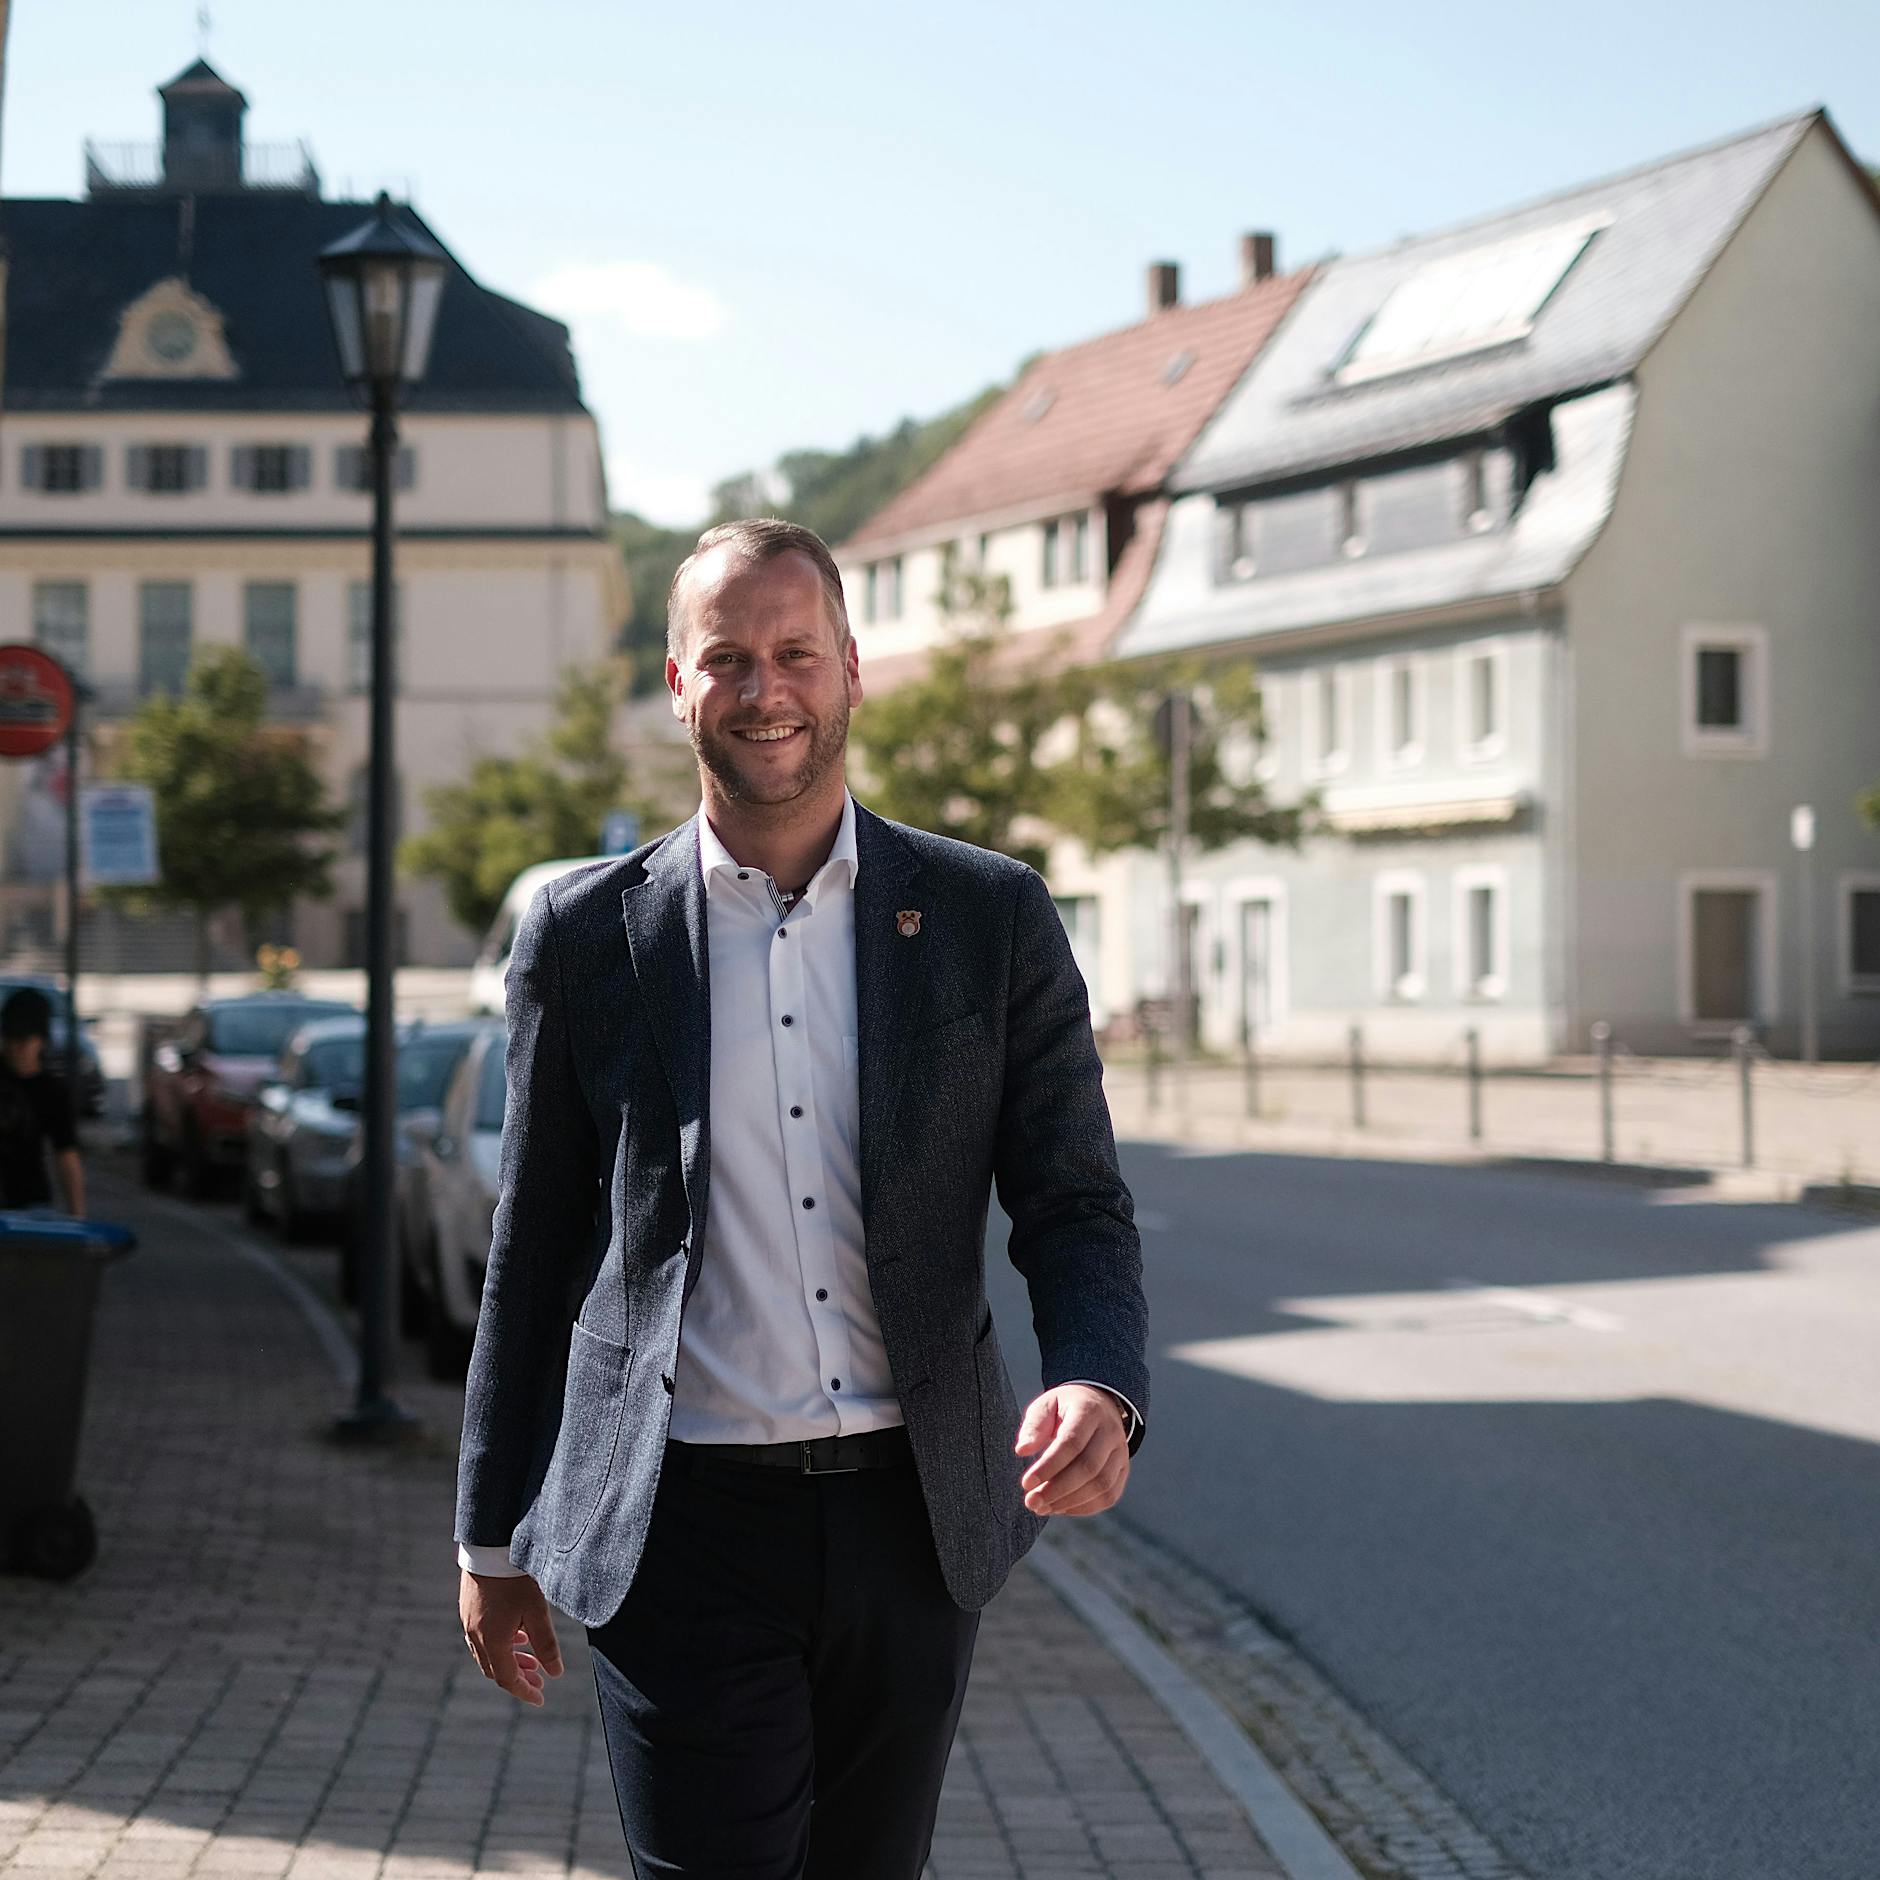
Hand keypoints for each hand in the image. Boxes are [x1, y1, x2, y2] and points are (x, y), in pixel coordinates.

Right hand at [460, 1570, 562, 1707]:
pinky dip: (500, 1645)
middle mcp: (476, 1636)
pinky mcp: (468, 1609)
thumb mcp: (536, 1611)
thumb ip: (546, 1644)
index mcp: (492, 1642)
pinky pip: (482, 1638)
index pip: (508, 1679)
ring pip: (488, 1654)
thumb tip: (555, 1673)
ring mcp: (469, 1622)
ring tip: (531, 1659)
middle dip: (518, 1677)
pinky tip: (516, 1636)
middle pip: (496, 1669)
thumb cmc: (515, 1579)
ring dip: (510, 1661)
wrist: (490, 1548)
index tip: (540, 1699)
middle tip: (539, 1680)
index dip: (525, 1691)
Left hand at [1014, 1384, 1130, 1516]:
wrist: (1097, 1404)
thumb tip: (1022, 1450)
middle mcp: (1110, 1431)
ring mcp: (1121, 1452)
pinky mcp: (1124, 1470)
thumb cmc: (1064, 1408)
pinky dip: (1084, 1507)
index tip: (1026, 1483)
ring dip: (1069, 1502)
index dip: (1049, 1466)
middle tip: (1031, 1501)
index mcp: (1089, 1410)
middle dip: (1057, 1489)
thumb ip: (1033, 1426)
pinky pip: (1109, 1495)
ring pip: (1101, 1485)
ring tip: (1043, 1507)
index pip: (1071, 1442)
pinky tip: (1061, 1507)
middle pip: (1088, 1467)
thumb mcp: (1045, 1406)